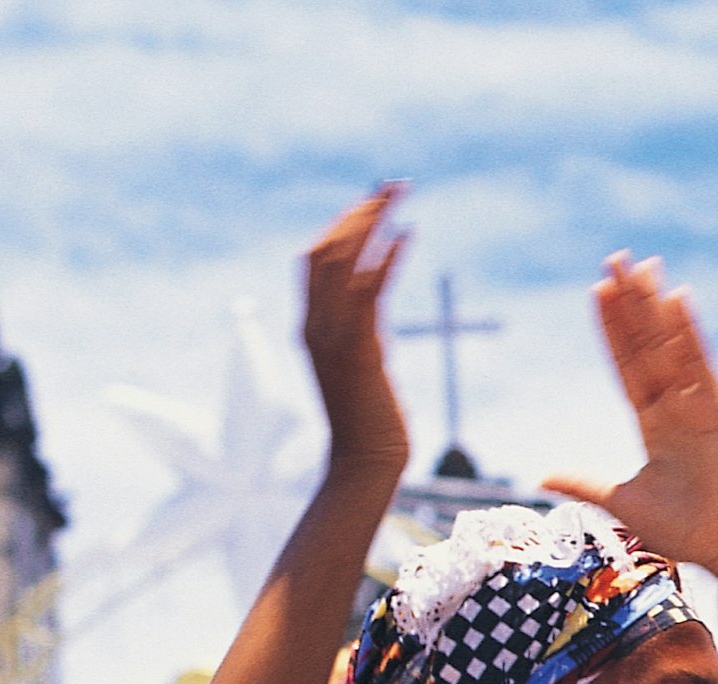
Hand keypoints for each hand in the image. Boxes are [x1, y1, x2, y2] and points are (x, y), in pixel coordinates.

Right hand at [301, 186, 410, 481]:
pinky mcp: (359, 348)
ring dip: (373, 220)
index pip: (315, 258)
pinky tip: (407, 234)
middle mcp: (315, 326)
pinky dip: (387, 256)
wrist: (365, 462)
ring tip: (399, 194)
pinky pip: (369, 289)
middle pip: (325, 248)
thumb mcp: (362, 363)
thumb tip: (374, 300)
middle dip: (358, 212)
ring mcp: (333, 337)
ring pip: (343, 260)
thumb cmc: (368, 422)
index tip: (372, 203)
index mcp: (310, 327)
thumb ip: (362, 329)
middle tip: (391, 187)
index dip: (342, 224)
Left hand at [544, 255, 717, 600]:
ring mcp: (697, 403)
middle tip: (615, 259)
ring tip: (640, 265)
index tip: (597, 292)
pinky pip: (699, 364)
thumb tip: (542, 475)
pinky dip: (687, 331)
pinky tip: (675, 298)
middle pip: (645, 343)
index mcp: (652, 422)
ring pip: (668, 344)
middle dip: (630, 303)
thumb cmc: (681, 529)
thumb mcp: (621, 501)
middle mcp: (674, 405)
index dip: (612, 330)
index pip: (626, 365)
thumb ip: (585, 482)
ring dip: (653, 305)